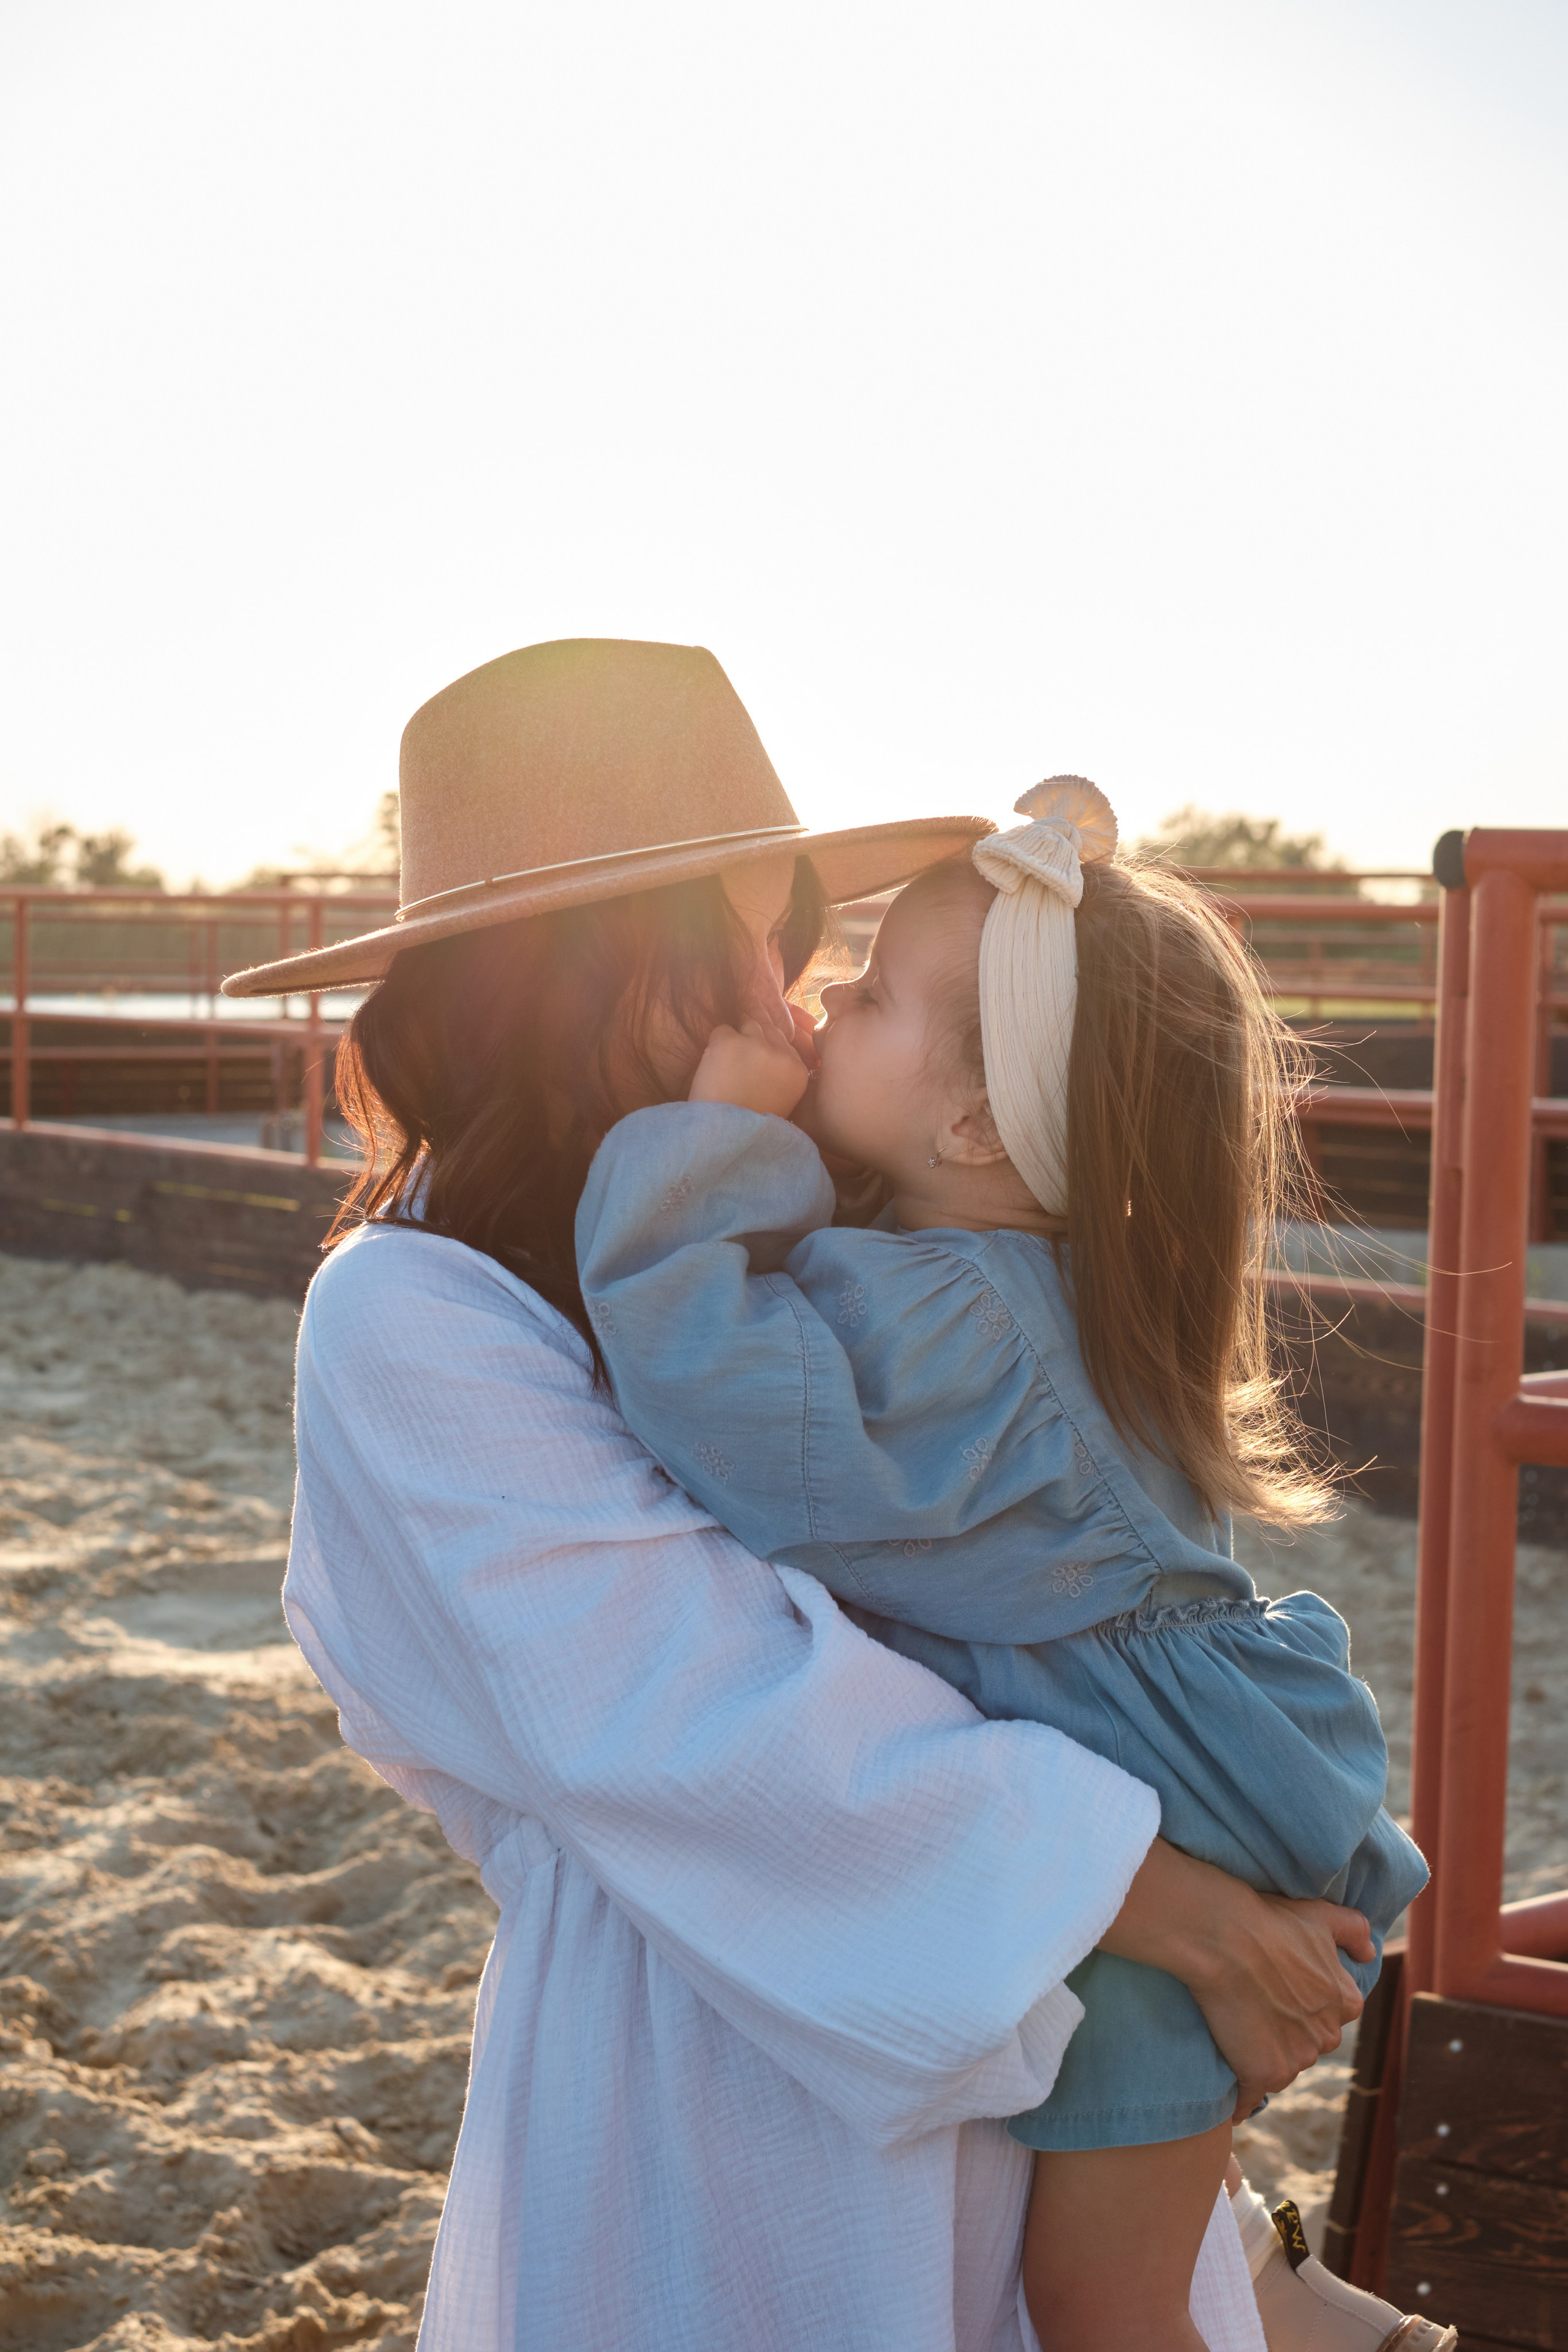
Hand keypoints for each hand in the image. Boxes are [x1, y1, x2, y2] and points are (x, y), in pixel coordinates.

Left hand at [690, 1020, 811, 1118]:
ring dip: (736, 1040)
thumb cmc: (747, 1125)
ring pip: (748, 1025)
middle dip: (754, 1039)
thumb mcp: (780, 1103)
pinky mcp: (730, 1042)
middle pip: (768, 1029)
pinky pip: (722, 1030)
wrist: (723, 1135)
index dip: (768, 1047)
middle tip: (738, 1057)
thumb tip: (767, 1051)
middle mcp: (781, 1055)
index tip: (756, 1057)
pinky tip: (712, 1068)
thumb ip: (779, 1076)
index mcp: (798, 1072)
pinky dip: (715, 1045)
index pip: (785, 1043)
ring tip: (725, 1065)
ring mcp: (756, 1045)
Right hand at [1100, 1839, 1370, 2118]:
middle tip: (1257, 2007)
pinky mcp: (1264, 2074)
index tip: (1282, 1990)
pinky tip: (1232, 2096)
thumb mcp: (1321, 1913)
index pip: (1333, 2013)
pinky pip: (1253, 2097)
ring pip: (1284, 2066)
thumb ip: (1355, 1930)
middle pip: (1309, 2043)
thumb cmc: (1269, 1922)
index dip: (1305, 2002)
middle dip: (1289, 2032)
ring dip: (1265, 2058)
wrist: (1222, 1938)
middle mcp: (1328, 2036)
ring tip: (1238, 2032)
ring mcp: (1297, 2059)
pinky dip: (1243, 2099)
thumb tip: (1370, 1953)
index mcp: (1346, 2002)